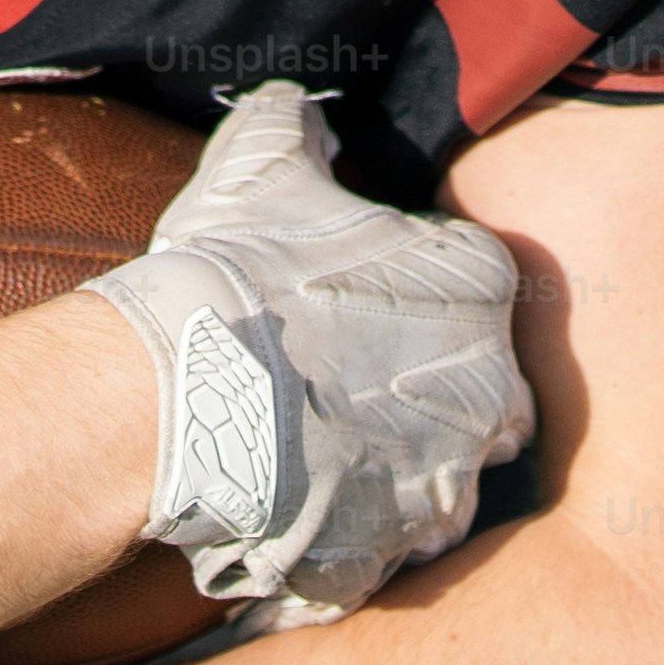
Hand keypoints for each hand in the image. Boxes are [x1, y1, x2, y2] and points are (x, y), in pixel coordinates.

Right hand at [82, 82, 536, 623]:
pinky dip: (351, 538)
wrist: (175, 396)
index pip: (479, 294)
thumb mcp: (257, 167)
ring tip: (318, 458)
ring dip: (396, 472)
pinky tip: (294, 512)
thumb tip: (300, 111)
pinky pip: (386, 553)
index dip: (417, 305)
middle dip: (427, 396)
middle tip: (345, 389)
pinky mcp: (398, 553)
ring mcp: (447, 479)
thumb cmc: (228, 273)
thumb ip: (294, 128)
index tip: (362, 316)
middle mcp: (488, 386)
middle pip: (480, 396)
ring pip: (444, 481)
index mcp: (477, 283)